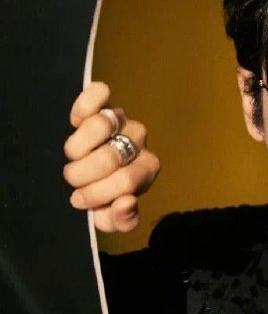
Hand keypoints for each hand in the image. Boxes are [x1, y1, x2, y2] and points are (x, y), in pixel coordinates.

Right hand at [63, 82, 159, 232]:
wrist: (91, 168)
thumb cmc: (104, 193)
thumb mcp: (111, 215)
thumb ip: (122, 220)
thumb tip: (126, 203)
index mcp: (148, 168)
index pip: (126, 182)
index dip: (97, 194)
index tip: (79, 199)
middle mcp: (140, 140)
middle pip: (108, 157)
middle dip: (82, 176)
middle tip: (75, 182)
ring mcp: (123, 118)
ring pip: (99, 126)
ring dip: (76, 148)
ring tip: (74, 158)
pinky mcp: (105, 101)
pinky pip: (98, 94)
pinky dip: (83, 106)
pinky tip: (75, 123)